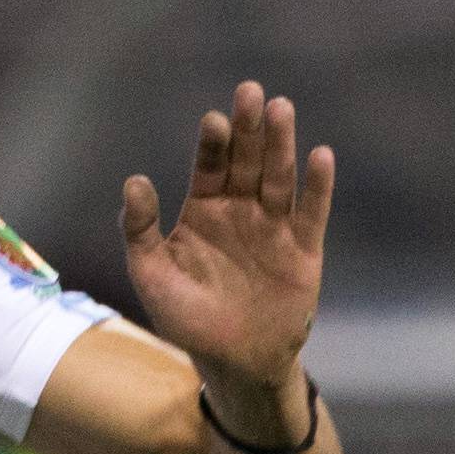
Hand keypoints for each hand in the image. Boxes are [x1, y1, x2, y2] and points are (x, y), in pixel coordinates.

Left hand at [121, 81, 333, 393]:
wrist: (232, 361)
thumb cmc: (187, 318)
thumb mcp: (152, 276)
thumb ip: (139, 230)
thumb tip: (134, 180)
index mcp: (205, 210)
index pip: (210, 166)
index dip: (212, 143)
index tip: (213, 120)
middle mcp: (242, 210)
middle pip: (247, 161)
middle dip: (249, 128)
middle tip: (250, 92)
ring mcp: (274, 227)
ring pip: (279, 178)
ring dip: (281, 145)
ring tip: (280, 110)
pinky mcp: (303, 249)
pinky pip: (312, 213)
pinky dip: (317, 186)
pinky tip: (320, 156)